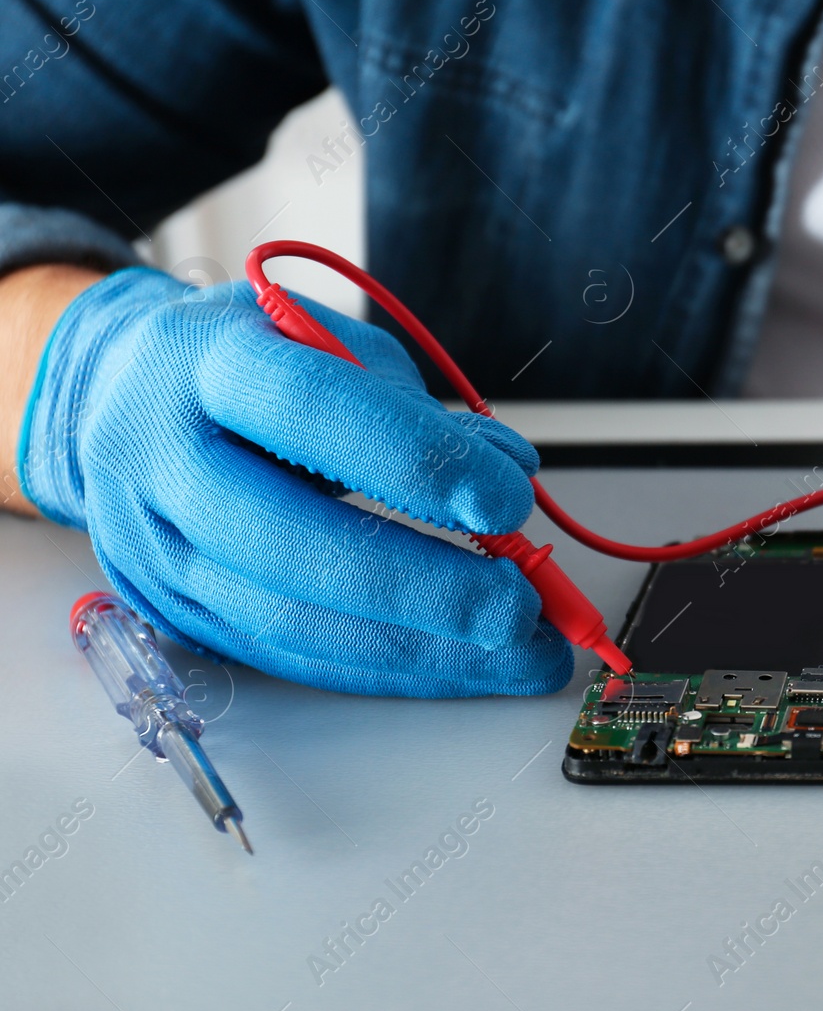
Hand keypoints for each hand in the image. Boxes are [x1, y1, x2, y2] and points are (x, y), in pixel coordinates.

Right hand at [20, 267, 571, 695]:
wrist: (116, 396)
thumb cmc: (244, 362)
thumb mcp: (324, 341)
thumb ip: (413, 406)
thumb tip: (507, 468)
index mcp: (205, 364)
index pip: (310, 411)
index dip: (416, 462)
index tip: (508, 500)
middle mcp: (163, 460)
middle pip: (290, 543)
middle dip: (422, 587)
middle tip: (519, 607)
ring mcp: (157, 549)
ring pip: (287, 621)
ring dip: (418, 652)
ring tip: (516, 656)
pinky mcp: (174, 613)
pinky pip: (286, 658)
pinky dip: (383, 669)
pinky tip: (458, 669)